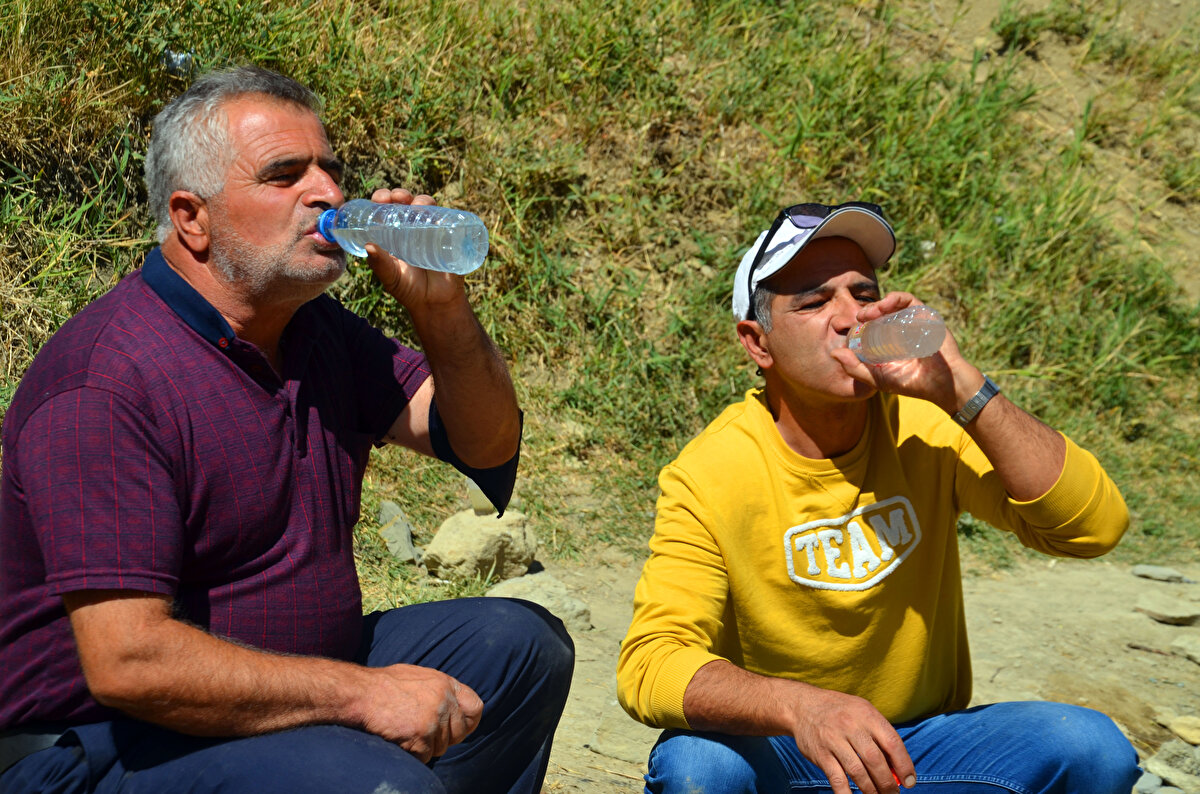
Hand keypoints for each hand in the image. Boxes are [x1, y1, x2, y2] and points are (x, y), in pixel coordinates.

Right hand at [356, 663, 482, 761]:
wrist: (360, 694)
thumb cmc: (384, 686)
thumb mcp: (418, 677)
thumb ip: (438, 690)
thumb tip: (453, 706)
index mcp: (445, 684)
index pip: (475, 707)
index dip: (468, 722)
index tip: (458, 729)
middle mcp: (444, 700)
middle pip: (458, 733)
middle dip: (443, 739)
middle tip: (422, 735)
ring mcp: (433, 719)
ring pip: (440, 748)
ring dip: (424, 747)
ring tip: (405, 731)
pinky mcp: (420, 736)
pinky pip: (424, 757)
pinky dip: (412, 754)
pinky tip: (399, 740)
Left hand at [363, 187, 467, 312]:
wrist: (435, 303)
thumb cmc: (409, 289)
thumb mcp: (391, 277)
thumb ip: (380, 264)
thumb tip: (368, 245)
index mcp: (392, 233)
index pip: (385, 209)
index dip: (382, 199)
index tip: (380, 198)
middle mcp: (411, 228)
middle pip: (406, 203)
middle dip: (401, 195)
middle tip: (398, 198)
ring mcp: (430, 230)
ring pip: (427, 207)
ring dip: (422, 200)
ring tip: (418, 206)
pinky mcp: (448, 237)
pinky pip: (447, 221)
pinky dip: (443, 214)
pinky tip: (438, 217)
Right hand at [783, 683, 914, 793]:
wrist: (803, 706)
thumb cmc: (840, 711)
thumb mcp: (862, 711)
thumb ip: (880, 734)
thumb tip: (898, 767)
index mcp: (866, 715)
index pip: (892, 743)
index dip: (904, 765)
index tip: (910, 781)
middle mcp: (850, 726)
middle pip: (875, 760)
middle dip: (888, 782)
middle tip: (893, 793)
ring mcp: (833, 740)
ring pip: (857, 771)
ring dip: (871, 790)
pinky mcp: (820, 754)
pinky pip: (836, 779)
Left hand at [829, 291, 980, 415]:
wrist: (941, 384)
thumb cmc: (910, 383)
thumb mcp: (877, 378)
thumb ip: (855, 368)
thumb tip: (834, 353)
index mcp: (884, 342)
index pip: (865, 327)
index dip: (854, 325)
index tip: (843, 326)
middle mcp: (896, 329)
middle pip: (876, 314)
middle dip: (864, 313)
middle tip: (857, 318)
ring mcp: (910, 321)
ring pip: (890, 304)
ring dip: (876, 305)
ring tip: (867, 314)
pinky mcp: (923, 314)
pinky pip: (906, 300)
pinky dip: (893, 299)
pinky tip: (883, 308)